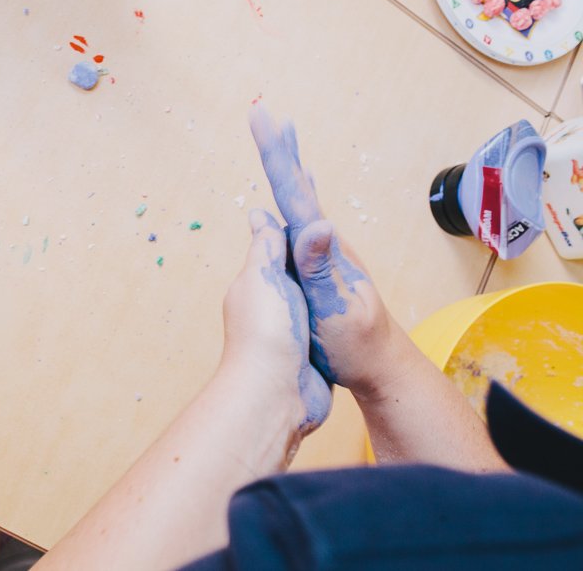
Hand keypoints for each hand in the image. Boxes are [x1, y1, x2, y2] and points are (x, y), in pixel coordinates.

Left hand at [222, 208, 331, 435]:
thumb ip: (266, 247)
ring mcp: (289, 332)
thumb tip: (259, 214)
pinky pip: (320, 327)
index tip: (314, 209)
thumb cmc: (267, 332)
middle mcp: (269, 307)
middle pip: (296, 274)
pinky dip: (330, 317)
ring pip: (310, 301)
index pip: (277, 250)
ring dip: (323, 287)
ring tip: (348, 267)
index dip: (296, 231)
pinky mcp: (308, 353)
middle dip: (313, 257)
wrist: (277, 394)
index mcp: (255, 285)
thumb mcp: (264, 278)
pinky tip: (345, 310)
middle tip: (340, 235)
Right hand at [249, 104, 402, 396]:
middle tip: (268, 115)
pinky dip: (297, 207)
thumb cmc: (357, 344)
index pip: (296, 192)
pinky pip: (302, 228)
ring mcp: (324, 256)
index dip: (276, 154)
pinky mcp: (320, 272)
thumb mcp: (336, 309)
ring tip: (286, 145)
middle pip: (299, 187)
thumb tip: (316, 223)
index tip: (262, 117)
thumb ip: (322, 268)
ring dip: (290, 170)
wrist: (383, 368)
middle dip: (281, 150)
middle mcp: (325, 244)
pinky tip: (295, 212)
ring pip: (302, 204)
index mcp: (323, 247)